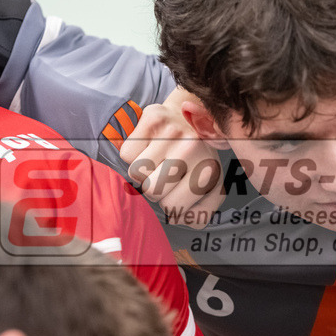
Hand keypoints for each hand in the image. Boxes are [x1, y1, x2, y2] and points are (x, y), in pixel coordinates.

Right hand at [119, 89, 224, 228]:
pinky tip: (149, 148)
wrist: (191, 118)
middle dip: (153, 189)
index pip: (173, 207)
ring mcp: (172, 131)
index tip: (176, 191)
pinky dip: (133, 155)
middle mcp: (192, 148)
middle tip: (164, 176)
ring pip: (136, 173)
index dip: (169, 204)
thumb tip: (178, 218)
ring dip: (142, 172)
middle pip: (151, 190)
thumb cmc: (196, 160)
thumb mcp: (209, 189)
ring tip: (157, 161)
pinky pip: (127, 154)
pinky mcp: (153, 117)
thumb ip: (200, 215)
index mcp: (209, 169)